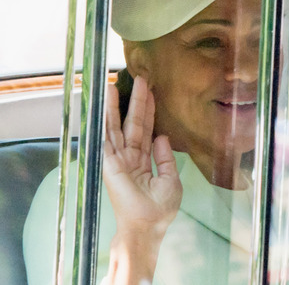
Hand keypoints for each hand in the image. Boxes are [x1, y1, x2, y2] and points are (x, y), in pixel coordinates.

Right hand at [103, 76, 182, 283]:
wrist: (147, 226)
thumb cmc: (159, 209)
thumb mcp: (171, 179)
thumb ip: (165, 158)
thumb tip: (162, 136)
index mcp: (143, 161)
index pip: (146, 130)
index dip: (149, 111)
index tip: (152, 92)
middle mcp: (128, 158)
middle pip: (132, 124)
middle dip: (136, 102)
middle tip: (140, 78)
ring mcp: (117, 160)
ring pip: (116, 127)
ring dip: (115, 106)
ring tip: (113, 85)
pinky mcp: (109, 164)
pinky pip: (105, 139)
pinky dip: (102, 123)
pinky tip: (100, 108)